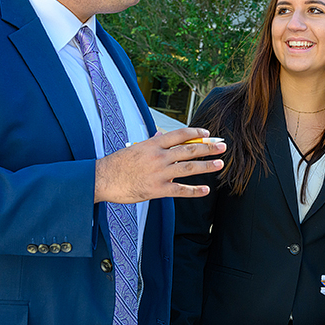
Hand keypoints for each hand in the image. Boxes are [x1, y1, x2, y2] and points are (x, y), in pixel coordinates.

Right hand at [94, 127, 224, 203]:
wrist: (101, 179)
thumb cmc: (116, 164)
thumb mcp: (134, 149)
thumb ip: (150, 143)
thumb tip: (161, 135)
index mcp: (152, 144)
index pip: (179, 135)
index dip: (196, 134)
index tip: (207, 135)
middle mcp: (158, 157)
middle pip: (189, 150)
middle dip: (208, 148)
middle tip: (222, 147)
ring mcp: (158, 173)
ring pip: (188, 168)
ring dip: (206, 166)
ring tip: (219, 164)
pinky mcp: (157, 190)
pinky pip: (180, 190)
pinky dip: (194, 191)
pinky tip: (206, 190)